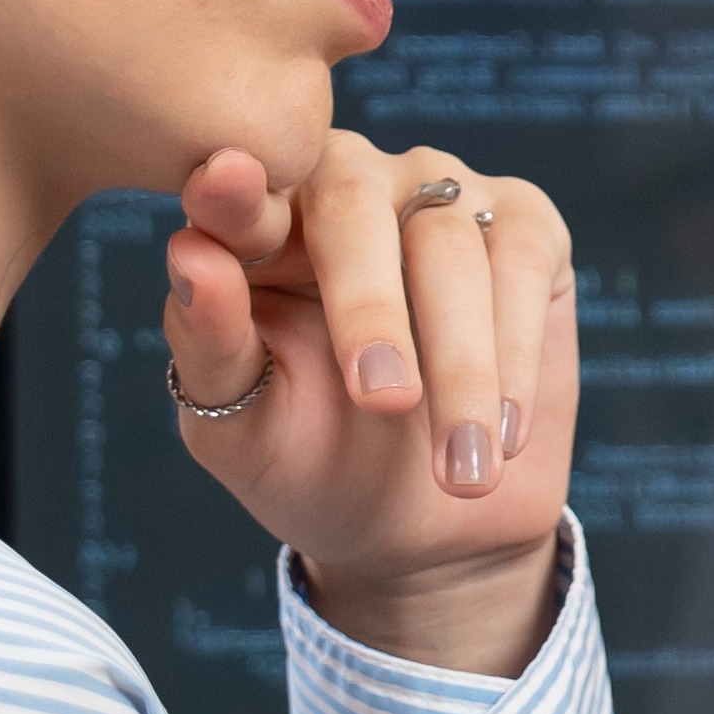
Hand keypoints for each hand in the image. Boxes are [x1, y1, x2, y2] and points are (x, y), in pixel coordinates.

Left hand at [162, 130, 577, 676]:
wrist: (425, 526)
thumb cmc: (314, 464)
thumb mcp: (240, 429)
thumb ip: (209, 343)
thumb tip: (189, 252)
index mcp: (260, 227)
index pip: (241, 197)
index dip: (236, 197)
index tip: (223, 187)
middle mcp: (349, 187)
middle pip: (354, 204)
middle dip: (370, 309)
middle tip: (384, 405)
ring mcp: (441, 196)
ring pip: (450, 245)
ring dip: (460, 369)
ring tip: (461, 473)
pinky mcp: (523, 226)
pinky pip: (522, 261)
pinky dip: (515, 356)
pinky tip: (503, 432)